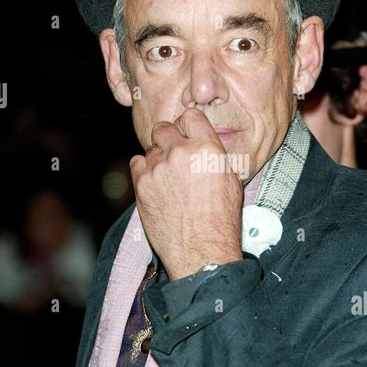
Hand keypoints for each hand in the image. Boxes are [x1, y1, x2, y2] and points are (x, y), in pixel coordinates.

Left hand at [129, 108, 243, 279]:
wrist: (202, 251)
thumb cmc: (221, 220)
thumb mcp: (230, 181)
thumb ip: (213, 155)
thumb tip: (202, 143)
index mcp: (207, 148)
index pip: (190, 115)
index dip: (187, 125)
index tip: (186, 135)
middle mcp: (181, 153)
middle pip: (164, 127)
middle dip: (167, 138)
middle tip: (173, 156)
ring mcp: (158, 168)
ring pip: (150, 149)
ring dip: (157, 160)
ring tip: (168, 181)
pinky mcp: (141, 184)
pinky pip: (136, 164)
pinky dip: (143, 172)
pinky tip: (155, 186)